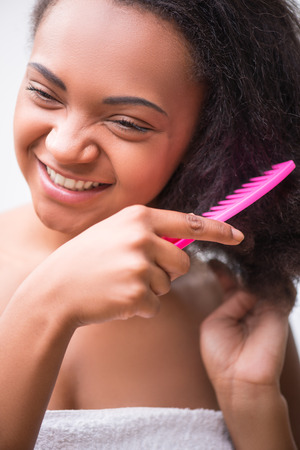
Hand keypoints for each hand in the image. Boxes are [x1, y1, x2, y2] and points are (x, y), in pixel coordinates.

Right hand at [40, 206, 243, 326]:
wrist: (54, 290)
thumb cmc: (85, 260)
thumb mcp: (114, 232)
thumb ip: (148, 232)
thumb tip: (183, 241)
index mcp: (138, 217)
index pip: (188, 222)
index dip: (217, 230)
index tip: (238, 235)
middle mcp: (141, 237)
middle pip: (183, 263)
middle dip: (168, 273)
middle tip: (136, 273)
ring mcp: (139, 266)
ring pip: (168, 286)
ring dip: (150, 290)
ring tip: (119, 283)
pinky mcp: (136, 294)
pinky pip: (154, 305)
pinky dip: (139, 308)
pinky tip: (115, 299)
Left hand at [200, 260, 291, 392]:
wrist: (240, 380)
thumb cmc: (221, 356)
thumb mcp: (215, 323)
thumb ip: (230, 302)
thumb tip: (246, 288)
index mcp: (231, 311)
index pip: (230, 284)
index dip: (223, 270)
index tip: (213, 257)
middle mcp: (249, 308)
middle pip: (248, 278)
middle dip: (242, 263)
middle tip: (234, 244)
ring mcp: (265, 309)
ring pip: (265, 280)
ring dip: (258, 266)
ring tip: (248, 249)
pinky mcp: (279, 312)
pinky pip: (280, 288)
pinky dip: (274, 275)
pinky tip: (263, 263)